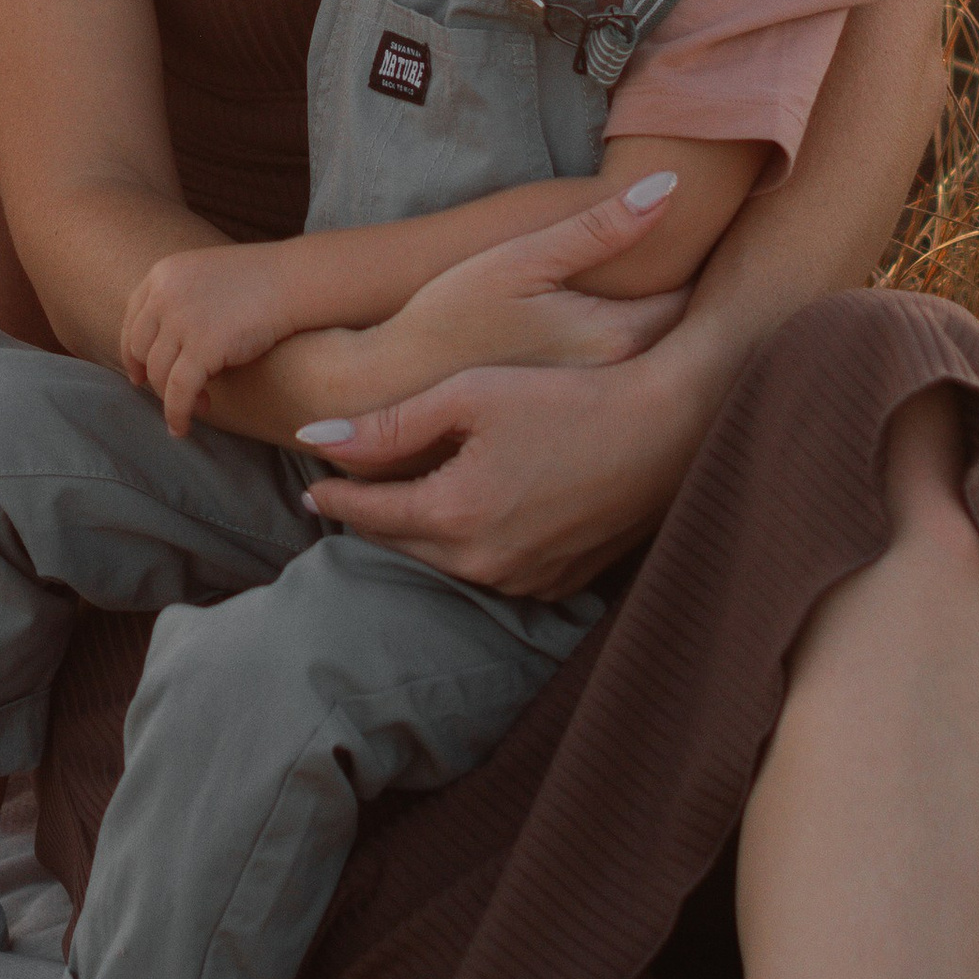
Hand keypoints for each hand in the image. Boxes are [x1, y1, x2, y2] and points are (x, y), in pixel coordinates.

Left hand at [122, 241, 307, 433]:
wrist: (294, 281)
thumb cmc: (260, 281)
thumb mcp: (205, 276)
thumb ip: (179, 300)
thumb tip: (163, 344)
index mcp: (162, 273)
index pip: (133, 320)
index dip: (133, 353)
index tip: (139, 375)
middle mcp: (164, 295)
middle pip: (141, 350)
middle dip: (152, 378)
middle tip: (171, 395)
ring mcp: (181, 320)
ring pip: (159, 374)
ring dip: (171, 399)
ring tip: (196, 407)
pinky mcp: (203, 348)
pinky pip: (178, 392)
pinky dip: (177, 413)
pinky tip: (182, 426)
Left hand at [295, 187, 706, 600]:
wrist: (667, 427)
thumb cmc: (567, 396)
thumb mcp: (471, 396)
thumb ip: (390, 424)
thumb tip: (316, 439)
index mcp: (455, 515)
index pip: (371, 513)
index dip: (336, 496)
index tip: (311, 483)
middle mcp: (486, 563)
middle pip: (404, 543)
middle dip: (372, 517)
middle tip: (344, 495)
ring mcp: (528, 581)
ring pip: (448, 562)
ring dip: (421, 535)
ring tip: (398, 506)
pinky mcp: (562, 583)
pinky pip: (496, 571)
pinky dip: (471, 547)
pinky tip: (469, 519)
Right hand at [351, 185, 693, 396]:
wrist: (392, 389)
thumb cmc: (449, 317)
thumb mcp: (519, 259)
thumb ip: (599, 227)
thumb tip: (671, 187)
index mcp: (618, 338)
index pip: (699, 297)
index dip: (710, 260)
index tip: (715, 228)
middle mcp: (624, 383)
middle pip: (689, 333)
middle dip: (699, 295)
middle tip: (708, 252)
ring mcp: (603, 410)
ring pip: (664, 362)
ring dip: (674, 331)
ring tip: (677, 289)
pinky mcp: (581, 423)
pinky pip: (634, 385)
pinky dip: (644, 363)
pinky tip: (627, 339)